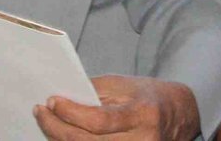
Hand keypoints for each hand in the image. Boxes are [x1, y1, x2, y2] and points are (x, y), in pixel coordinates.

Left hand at [34, 75, 200, 140]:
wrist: (180, 114)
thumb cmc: (149, 96)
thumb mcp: (125, 85)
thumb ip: (95, 91)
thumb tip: (61, 98)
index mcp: (142, 115)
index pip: (99, 120)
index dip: (71, 113)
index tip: (51, 101)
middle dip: (58, 128)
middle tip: (40, 112)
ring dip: (61, 139)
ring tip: (47, 123)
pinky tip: (62, 136)